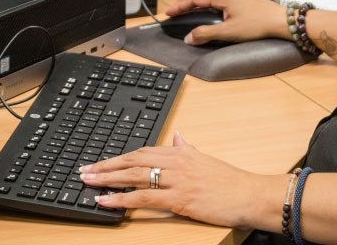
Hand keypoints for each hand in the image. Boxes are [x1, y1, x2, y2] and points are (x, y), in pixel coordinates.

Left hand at [80, 132, 282, 228]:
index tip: (103, 161)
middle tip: (85, 169)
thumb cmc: (231, 182)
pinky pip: (144, 198)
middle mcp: (176, 161)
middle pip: (133, 160)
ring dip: (107, 178)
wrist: (251, 194)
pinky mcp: (180, 198)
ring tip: (88, 181)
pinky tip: (105, 201)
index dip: (120, 156)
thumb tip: (178, 135)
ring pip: (134, 176)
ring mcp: (177, 179)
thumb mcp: (206, 159)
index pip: (142, 151)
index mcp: (181, 152)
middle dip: (106, 164)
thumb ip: (188, 148)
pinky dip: (121, 199)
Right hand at [166, 0, 287, 44]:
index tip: (170, 12)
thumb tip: (190, 37)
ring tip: (190, 13)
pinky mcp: (243, 1)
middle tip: (176, 12)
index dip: (180, 5)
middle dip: (187, 4)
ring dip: (198, 4)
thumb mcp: (228, 31)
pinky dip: (210, 5)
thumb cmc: (259, 23)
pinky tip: (212, 13)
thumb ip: (206, 34)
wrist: (280, 21)